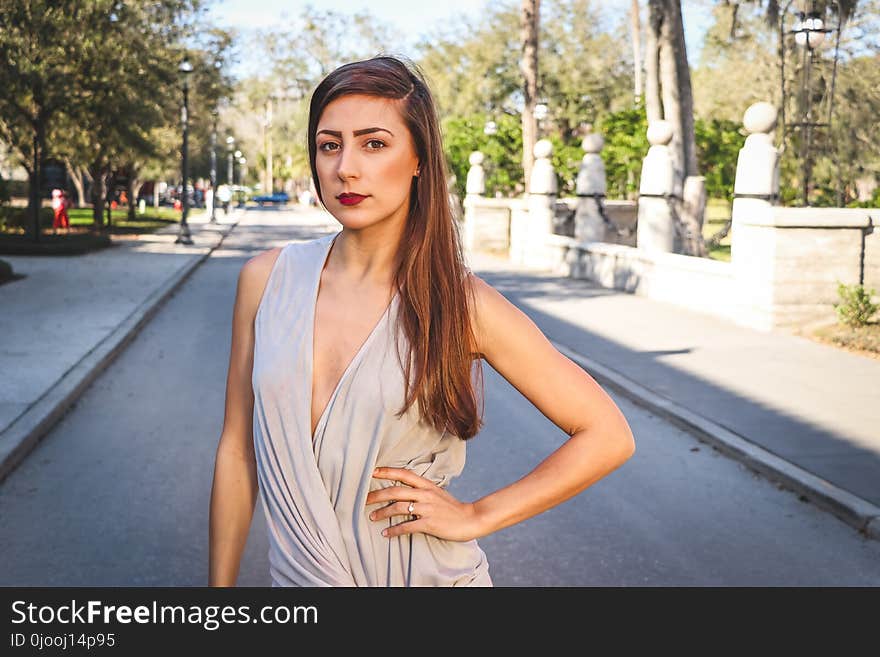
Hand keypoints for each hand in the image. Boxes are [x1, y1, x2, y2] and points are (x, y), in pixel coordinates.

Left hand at [366, 467, 482, 541]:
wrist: (471, 518)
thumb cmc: (452, 507)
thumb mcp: (437, 493)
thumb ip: (422, 490)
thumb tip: (404, 490)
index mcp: (427, 485)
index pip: (404, 474)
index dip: (387, 472)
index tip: (372, 472)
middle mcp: (425, 494)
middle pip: (396, 491)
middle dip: (377, 495)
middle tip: (364, 500)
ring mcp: (427, 508)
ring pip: (398, 508)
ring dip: (382, 513)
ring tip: (372, 517)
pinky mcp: (429, 523)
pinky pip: (407, 526)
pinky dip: (394, 530)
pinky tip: (386, 533)